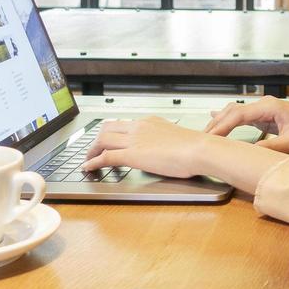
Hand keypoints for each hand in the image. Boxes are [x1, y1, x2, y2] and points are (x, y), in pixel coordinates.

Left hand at [82, 117, 209, 178]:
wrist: (200, 149)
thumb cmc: (195, 147)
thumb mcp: (175, 138)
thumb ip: (164, 141)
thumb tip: (162, 149)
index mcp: (150, 122)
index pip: (124, 124)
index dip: (112, 132)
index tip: (108, 139)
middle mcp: (139, 127)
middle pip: (108, 127)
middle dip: (98, 139)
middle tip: (94, 149)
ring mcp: (134, 139)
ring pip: (102, 139)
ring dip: (92, 150)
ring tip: (88, 159)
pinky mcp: (132, 154)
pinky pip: (105, 156)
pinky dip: (93, 161)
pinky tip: (88, 167)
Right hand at [203, 96, 288, 153]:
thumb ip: (273, 146)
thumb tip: (251, 152)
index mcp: (269, 107)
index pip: (238, 114)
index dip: (222, 126)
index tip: (210, 138)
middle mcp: (263, 105)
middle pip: (232, 111)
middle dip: (216, 124)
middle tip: (201, 139)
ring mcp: (263, 110)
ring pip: (234, 113)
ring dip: (220, 122)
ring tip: (205, 135)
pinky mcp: (264, 117)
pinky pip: (241, 117)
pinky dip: (227, 120)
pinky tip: (214, 118)